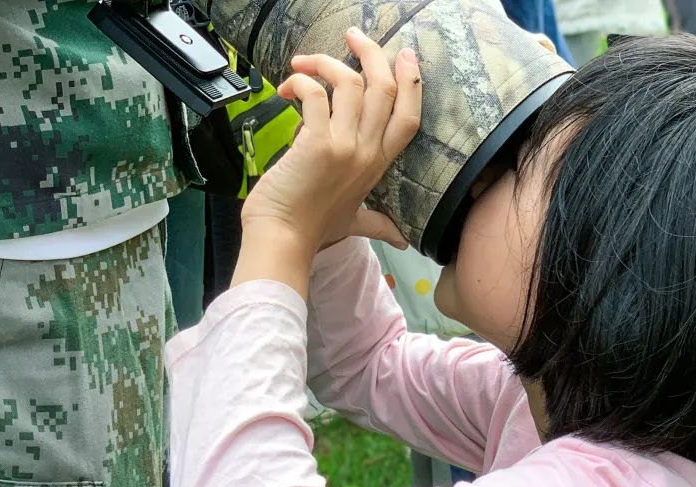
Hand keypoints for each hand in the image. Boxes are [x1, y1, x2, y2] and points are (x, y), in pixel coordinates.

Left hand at [239, 28, 421, 262]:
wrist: (283, 240)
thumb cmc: (314, 231)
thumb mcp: (354, 223)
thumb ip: (379, 224)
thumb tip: (402, 242)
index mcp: (378, 165)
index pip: (409, 117)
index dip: (411, 82)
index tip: (405, 56)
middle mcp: (367, 152)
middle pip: (385, 88)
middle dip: (372, 53)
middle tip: (352, 35)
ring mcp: (345, 146)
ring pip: (352, 83)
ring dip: (327, 63)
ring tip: (304, 63)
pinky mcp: (316, 143)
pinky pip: (315, 94)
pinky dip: (300, 82)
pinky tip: (286, 88)